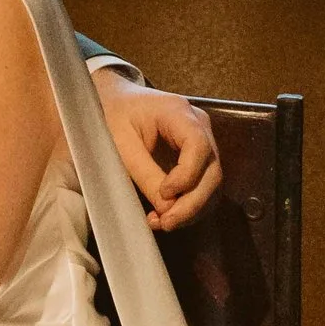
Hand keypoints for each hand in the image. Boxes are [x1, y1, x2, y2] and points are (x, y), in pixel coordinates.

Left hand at [98, 78, 221, 231]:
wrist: (113, 103)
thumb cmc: (113, 116)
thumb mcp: (121, 143)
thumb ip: (145, 174)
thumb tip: (168, 208)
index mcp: (178, 112)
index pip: (198, 146)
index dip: (186, 176)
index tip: (164, 193)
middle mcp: (199, 126)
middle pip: (212, 170)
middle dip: (192, 203)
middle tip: (166, 222)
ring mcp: (202, 142)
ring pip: (211, 184)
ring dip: (191, 209)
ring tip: (160, 222)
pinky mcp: (197, 160)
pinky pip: (202, 187)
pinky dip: (188, 206)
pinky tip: (164, 215)